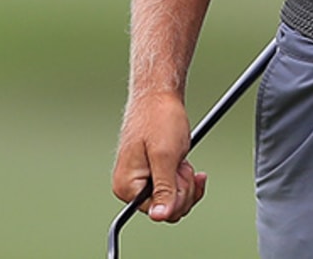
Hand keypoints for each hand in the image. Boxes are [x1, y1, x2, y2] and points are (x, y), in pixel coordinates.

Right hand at [113, 90, 207, 223]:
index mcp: (126, 185)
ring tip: (180, 158)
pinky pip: (173, 187)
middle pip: (167, 208)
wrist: (159, 95)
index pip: (158, 211)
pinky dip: (184, 177)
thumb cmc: (159, 119)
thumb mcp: (165, 156)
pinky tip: (186, 163)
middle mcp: (130, 186)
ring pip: (173, 198)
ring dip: (184, 181)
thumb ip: (164, 189)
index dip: (176, 196)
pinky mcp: (152, 172)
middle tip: (180, 163)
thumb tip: (160, 216)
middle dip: (182, 188)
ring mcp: (142, 179)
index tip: (181, 174)